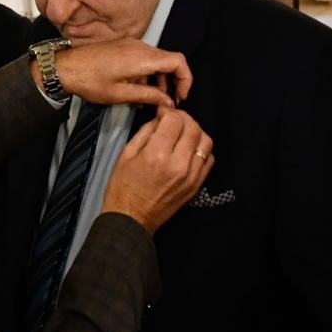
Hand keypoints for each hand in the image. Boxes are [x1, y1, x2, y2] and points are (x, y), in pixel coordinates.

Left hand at [43, 40, 190, 108]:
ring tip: (150, 100)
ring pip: (157, 60)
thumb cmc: (89, 82)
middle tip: (166, 102)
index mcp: (142, 57)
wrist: (64, 67)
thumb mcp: (120, 94)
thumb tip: (168, 102)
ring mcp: (131, 44)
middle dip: (172, 82)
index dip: (186, 79)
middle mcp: (140, 46)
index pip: (178, 61)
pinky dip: (147, 73)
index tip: (180, 97)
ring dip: (158, 79)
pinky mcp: (123, 46)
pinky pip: (144, 58)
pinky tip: (137, 90)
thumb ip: (148, 96)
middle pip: (169, 60)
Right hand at [101, 108, 213, 233]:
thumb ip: (146, 131)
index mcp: (157, 155)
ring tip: (182, 135)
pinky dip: (201, 149)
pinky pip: (208, 159)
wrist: (131, 219)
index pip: (175, 120)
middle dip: (183, 119)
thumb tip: (161, 117)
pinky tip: (188, 150)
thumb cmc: (123, 186)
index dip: (169, 112)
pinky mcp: (196, 185)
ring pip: (206, 142)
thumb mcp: (126, 154)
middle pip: (194, 128)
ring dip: (195, 133)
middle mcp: (178, 164)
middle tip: (173, 121)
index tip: (162, 114)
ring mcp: (191, 176)